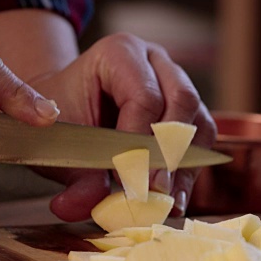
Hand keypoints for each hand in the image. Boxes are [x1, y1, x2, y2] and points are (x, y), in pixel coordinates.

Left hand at [29, 33, 216, 220]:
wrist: (64, 108)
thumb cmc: (61, 116)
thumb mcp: (58, 143)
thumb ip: (72, 176)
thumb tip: (80, 207)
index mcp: (120, 53)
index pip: (144, 95)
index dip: (140, 142)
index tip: (132, 183)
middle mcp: (156, 62)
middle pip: (182, 100)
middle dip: (170, 151)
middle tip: (155, 192)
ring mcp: (178, 84)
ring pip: (199, 121)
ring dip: (186, 166)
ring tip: (168, 202)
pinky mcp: (188, 111)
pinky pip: (202, 139)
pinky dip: (189, 170)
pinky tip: (175, 198)